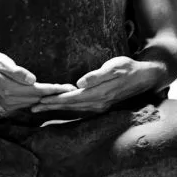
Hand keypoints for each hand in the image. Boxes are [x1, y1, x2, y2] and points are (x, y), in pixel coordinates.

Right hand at [0, 50, 75, 115]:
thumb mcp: (2, 62)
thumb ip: (17, 72)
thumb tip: (32, 80)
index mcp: (10, 90)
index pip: (39, 90)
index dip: (55, 89)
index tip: (69, 87)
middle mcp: (11, 100)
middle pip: (40, 98)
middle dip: (57, 95)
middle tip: (75, 91)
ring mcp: (10, 105)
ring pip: (36, 102)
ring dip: (51, 99)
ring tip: (67, 95)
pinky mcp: (10, 105)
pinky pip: (29, 104)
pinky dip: (41, 101)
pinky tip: (51, 98)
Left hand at [31, 56, 161, 113]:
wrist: (145, 77)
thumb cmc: (128, 68)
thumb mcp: (114, 67)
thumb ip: (97, 76)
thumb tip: (80, 83)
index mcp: (98, 94)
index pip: (71, 98)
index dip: (54, 100)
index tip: (39, 101)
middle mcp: (98, 103)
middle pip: (69, 106)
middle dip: (50, 107)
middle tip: (32, 108)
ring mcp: (100, 106)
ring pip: (73, 109)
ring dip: (57, 109)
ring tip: (41, 109)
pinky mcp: (101, 105)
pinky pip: (80, 109)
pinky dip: (68, 109)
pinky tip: (60, 109)